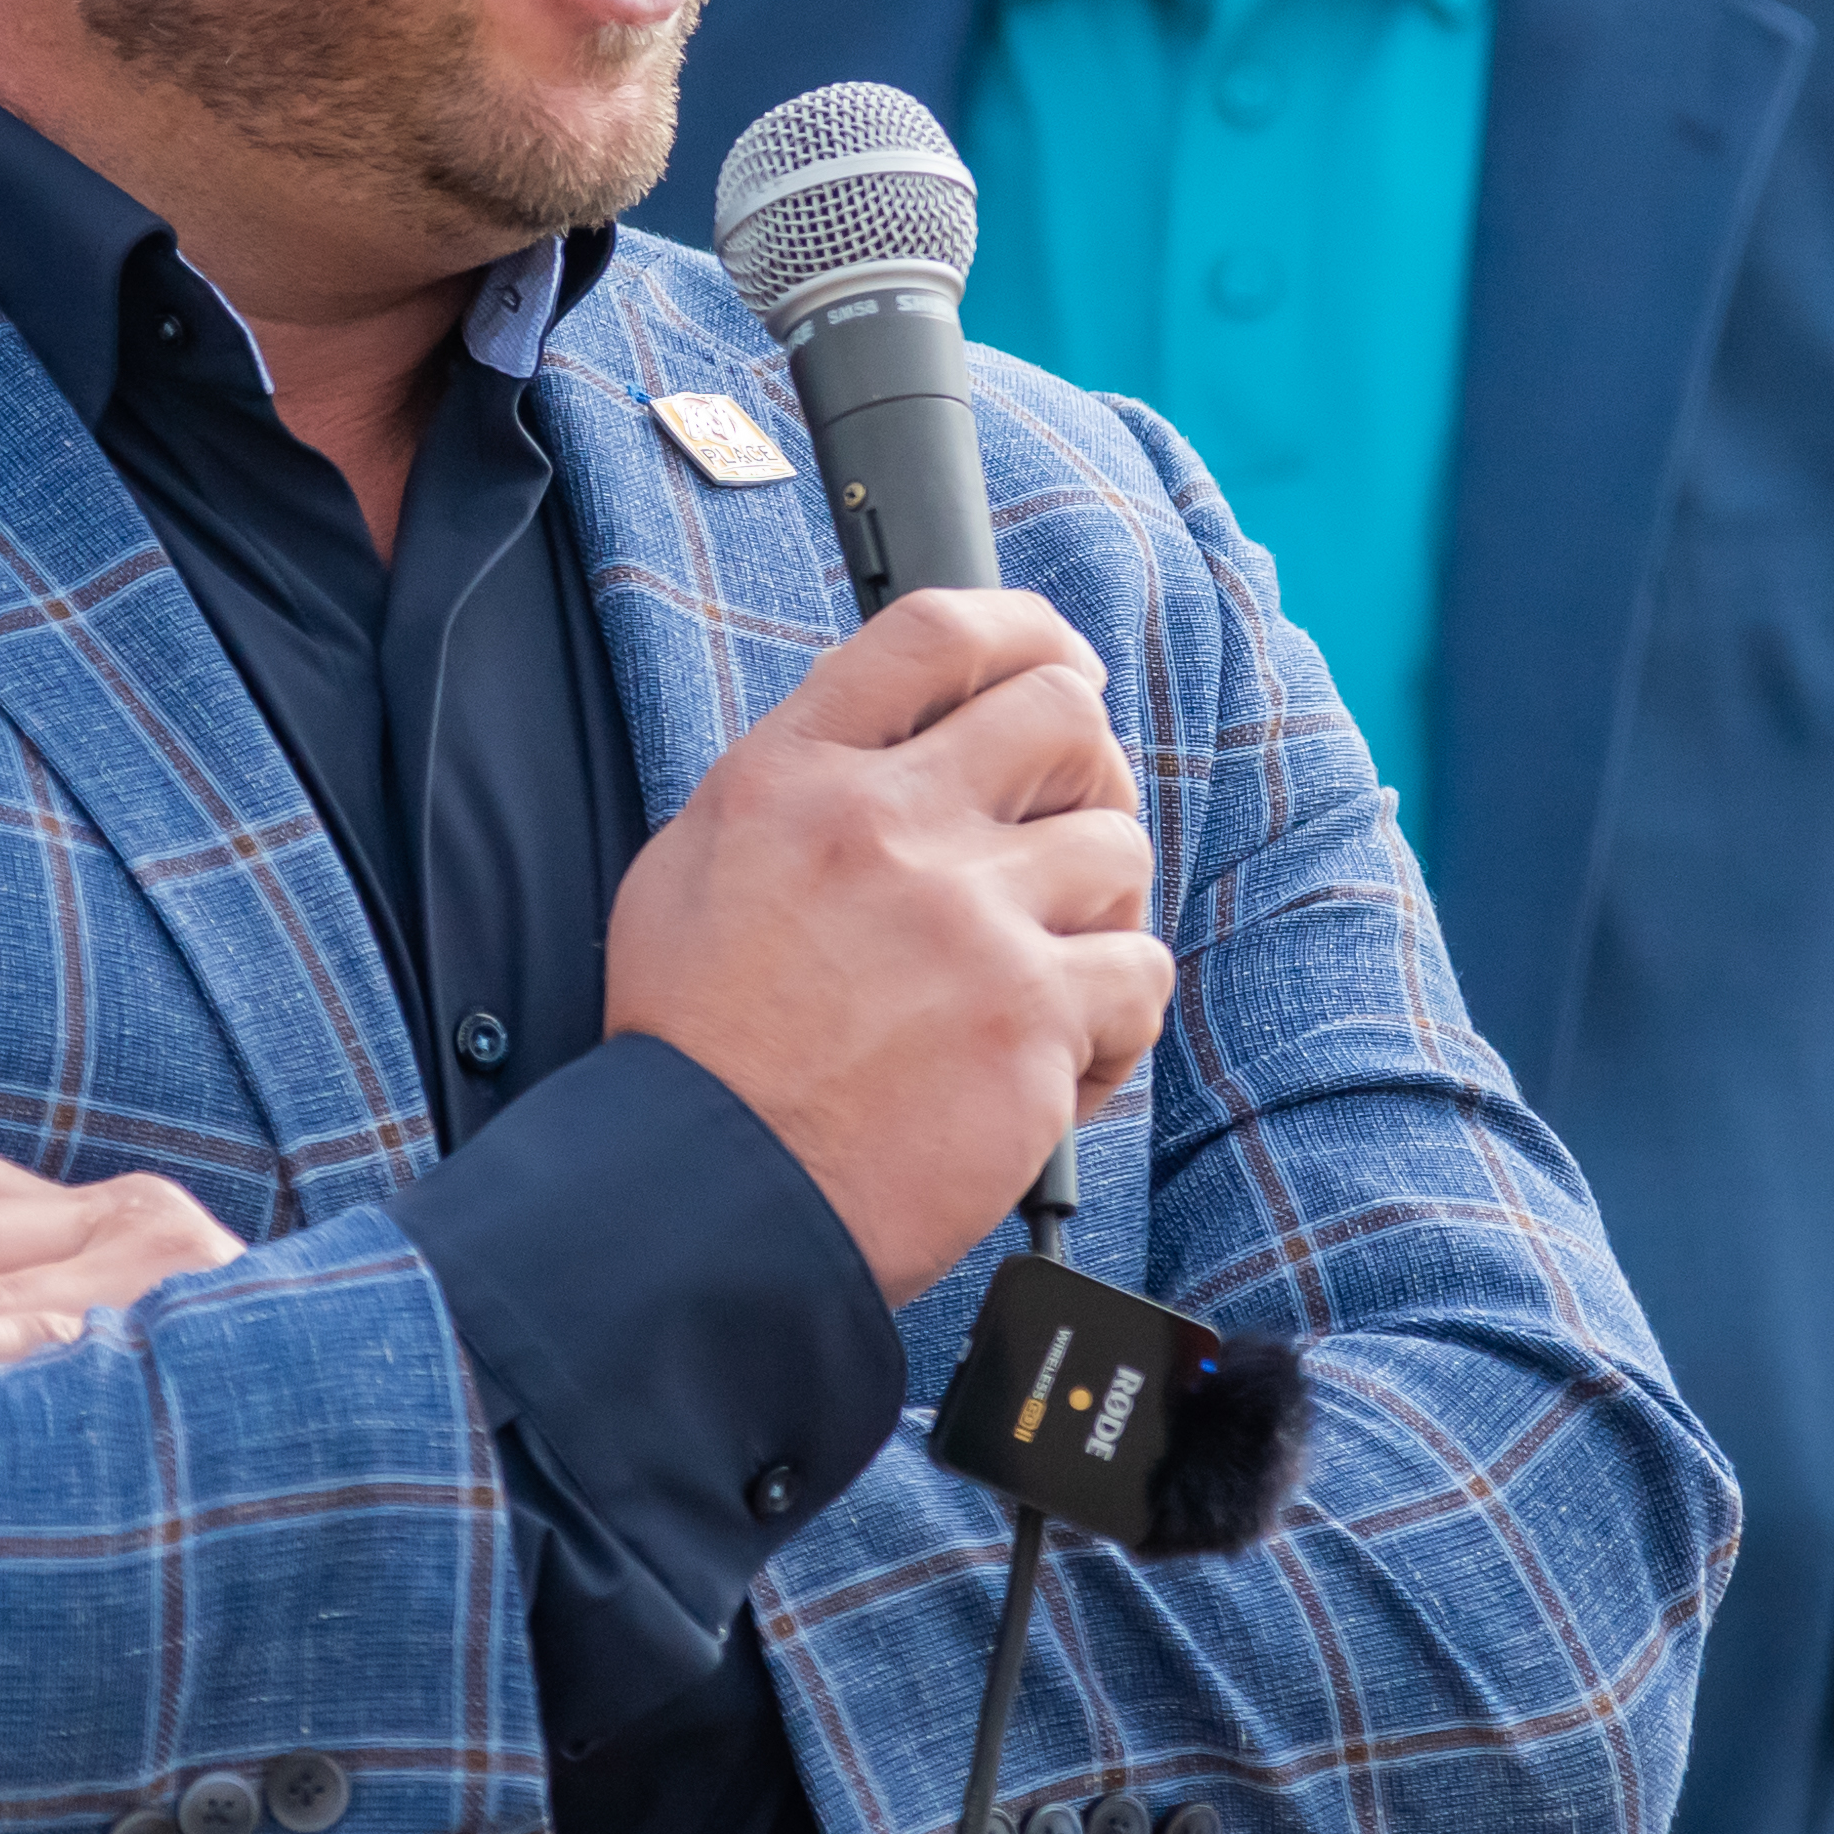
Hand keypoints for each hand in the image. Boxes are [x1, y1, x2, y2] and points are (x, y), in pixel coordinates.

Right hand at [608, 586, 1170, 1296]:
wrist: (703, 1200)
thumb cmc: (696, 1055)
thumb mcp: (695, 871)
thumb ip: (795, 792)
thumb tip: (894, 748)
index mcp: (794, 776)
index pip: (936, 634)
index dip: (1024, 633)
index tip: (1061, 663)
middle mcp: (883, 822)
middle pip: (1061, 712)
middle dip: (1086, 769)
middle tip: (1066, 833)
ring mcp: (965, 914)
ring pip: (1117, 846)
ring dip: (1098, 909)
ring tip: (1045, 975)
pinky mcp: (1028, 1014)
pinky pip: (1139, 975)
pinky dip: (1112, 1026)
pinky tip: (1052, 1066)